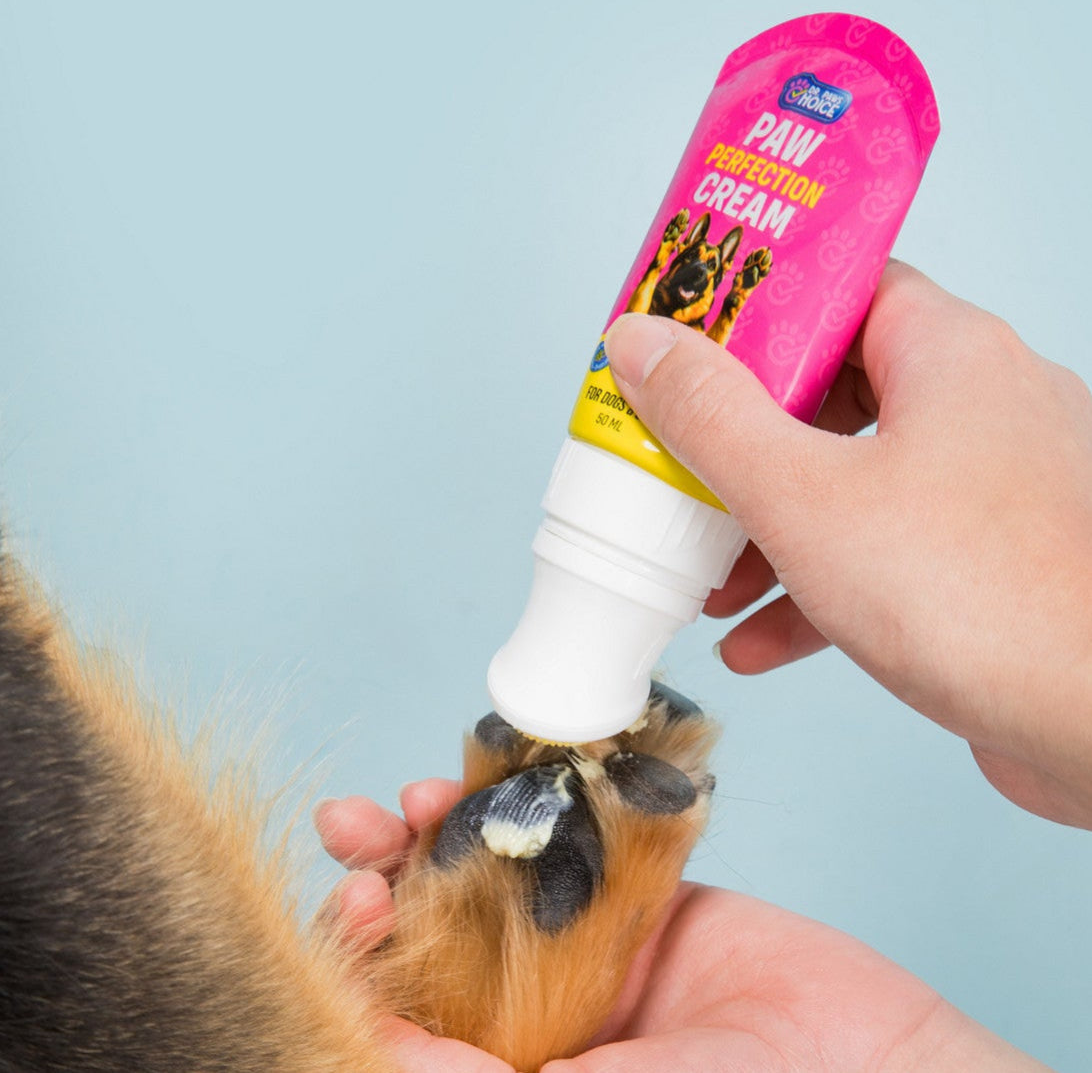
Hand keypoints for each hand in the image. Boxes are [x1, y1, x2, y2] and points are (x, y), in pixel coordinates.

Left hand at [315, 790, 1046, 1071]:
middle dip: (382, 882)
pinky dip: (522, 802)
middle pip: (430, 934)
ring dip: (436, 833)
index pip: (400, 1013)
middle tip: (357, 845)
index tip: (355, 910)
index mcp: (506, 1066)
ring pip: (486, 873)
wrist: (877, 1068)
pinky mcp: (639, 888)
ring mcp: (583, 943)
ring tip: (405, 804)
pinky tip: (482, 782)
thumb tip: (369, 1042)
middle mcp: (531, 1008)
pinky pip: (570, 831)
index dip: (359, 959)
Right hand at [604, 261, 1091, 828]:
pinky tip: (759, 642)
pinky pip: (887, 553)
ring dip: (773, 532)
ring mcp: (993, 489)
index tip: (686, 348)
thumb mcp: (800, 495)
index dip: (753, 314)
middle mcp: (981, 406)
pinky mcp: (993, 564)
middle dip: (746, 449)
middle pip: (833, 395)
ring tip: (711, 583)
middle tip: (683, 468)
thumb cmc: (975, 596)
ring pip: (855, 484)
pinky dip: (820, 587)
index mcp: (947, 353)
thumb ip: (709, 416)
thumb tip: (641, 341)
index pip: (837, 290)